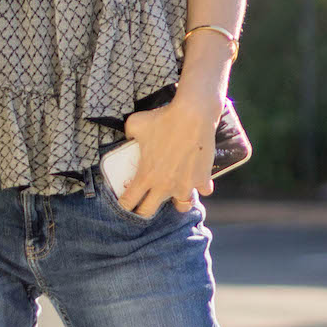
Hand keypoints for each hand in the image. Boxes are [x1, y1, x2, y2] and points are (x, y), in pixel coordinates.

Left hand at [117, 87, 220, 216]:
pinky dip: (200, 187)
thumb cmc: (163, 118)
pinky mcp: (203, 179)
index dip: (123, 204)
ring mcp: (185, 185)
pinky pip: (202, 191)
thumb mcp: (136, 123)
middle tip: (144, 203)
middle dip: (143, 210)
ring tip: (175, 192)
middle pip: (149, 212)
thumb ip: (128, 134)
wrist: (193, 114)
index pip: (128, 202)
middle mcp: (164, 186)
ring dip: (177, 201)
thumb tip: (127, 136)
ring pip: (181, 207)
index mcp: (146, 176)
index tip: (125, 202)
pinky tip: (196, 178)